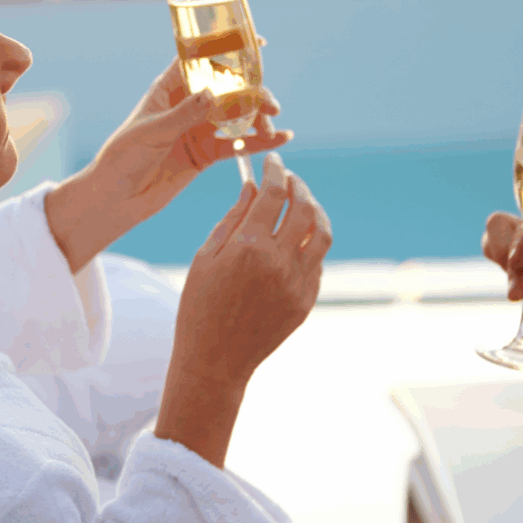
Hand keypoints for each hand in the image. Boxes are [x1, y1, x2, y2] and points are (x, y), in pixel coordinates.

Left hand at [44, 59, 291, 271]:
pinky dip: (259, 142)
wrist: (117, 197)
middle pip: (228, 88)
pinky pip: (238, 144)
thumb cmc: (123, 157)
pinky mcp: (207, 152)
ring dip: (258, 117)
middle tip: (270, 105)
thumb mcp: (153, 132)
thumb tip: (214, 93)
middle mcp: (187, 104)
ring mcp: (199, 128)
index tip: (257, 44)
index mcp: (169, 88)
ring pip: (238, 115)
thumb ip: (185, 114)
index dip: (228, 49)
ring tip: (273, 127)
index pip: (200, 60)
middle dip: (253, 92)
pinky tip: (282, 138)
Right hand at [155, 153, 331, 465]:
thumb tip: (252, 187)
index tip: (272, 162)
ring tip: (303, 203)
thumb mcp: (205, 257)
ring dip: (315, 211)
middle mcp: (279, 262)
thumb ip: (233, 218)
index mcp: (248, 247)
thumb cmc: (200, 306)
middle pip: (305, 207)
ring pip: (323, 233)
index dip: (275, 171)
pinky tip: (298, 239)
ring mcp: (298, 283)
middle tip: (290, 179)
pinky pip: (319, 262)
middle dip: (299, 186)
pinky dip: (312, 243)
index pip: (273, 193)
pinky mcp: (307, 301)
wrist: (215, 360)